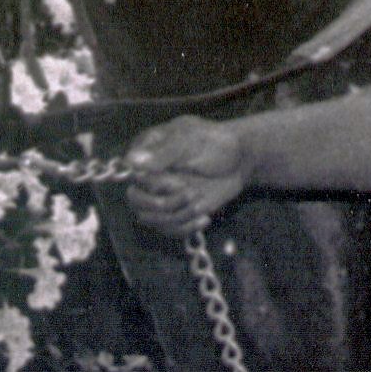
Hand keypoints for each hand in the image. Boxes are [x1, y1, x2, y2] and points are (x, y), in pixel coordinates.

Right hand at [123, 116, 249, 234]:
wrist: (239, 160)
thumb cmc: (215, 143)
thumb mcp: (192, 142)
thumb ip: (163, 152)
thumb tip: (132, 161)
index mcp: (145, 153)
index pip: (131, 176)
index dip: (152, 184)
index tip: (178, 181)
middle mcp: (147, 176)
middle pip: (135, 201)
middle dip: (162, 204)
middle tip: (190, 194)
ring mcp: (159, 195)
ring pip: (150, 219)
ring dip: (178, 216)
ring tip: (200, 202)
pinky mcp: (174, 211)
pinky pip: (167, 229)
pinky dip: (185, 228)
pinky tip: (204, 218)